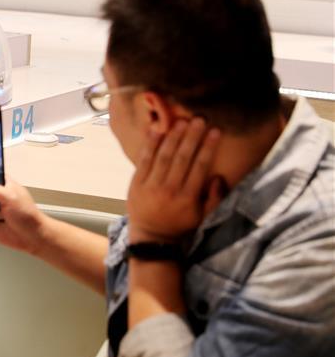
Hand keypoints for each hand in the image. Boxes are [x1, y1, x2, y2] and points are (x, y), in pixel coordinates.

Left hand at [127, 118, 223, 243]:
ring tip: (181, 121)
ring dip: (173, 137)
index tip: (215, 131)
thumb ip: (214, 198)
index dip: (208, 147)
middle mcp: (169, 191)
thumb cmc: (180, 224)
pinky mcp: (136, 184)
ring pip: (163, 157)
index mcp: (187, 198)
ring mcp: (150, 187)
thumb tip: (219, 176)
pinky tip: (156, 130)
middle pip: (182, 158)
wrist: (151, 237)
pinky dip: (150, 145)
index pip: (200, 167)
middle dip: (191, 137)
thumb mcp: (203, 216)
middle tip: (199, 119)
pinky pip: (143, 161)